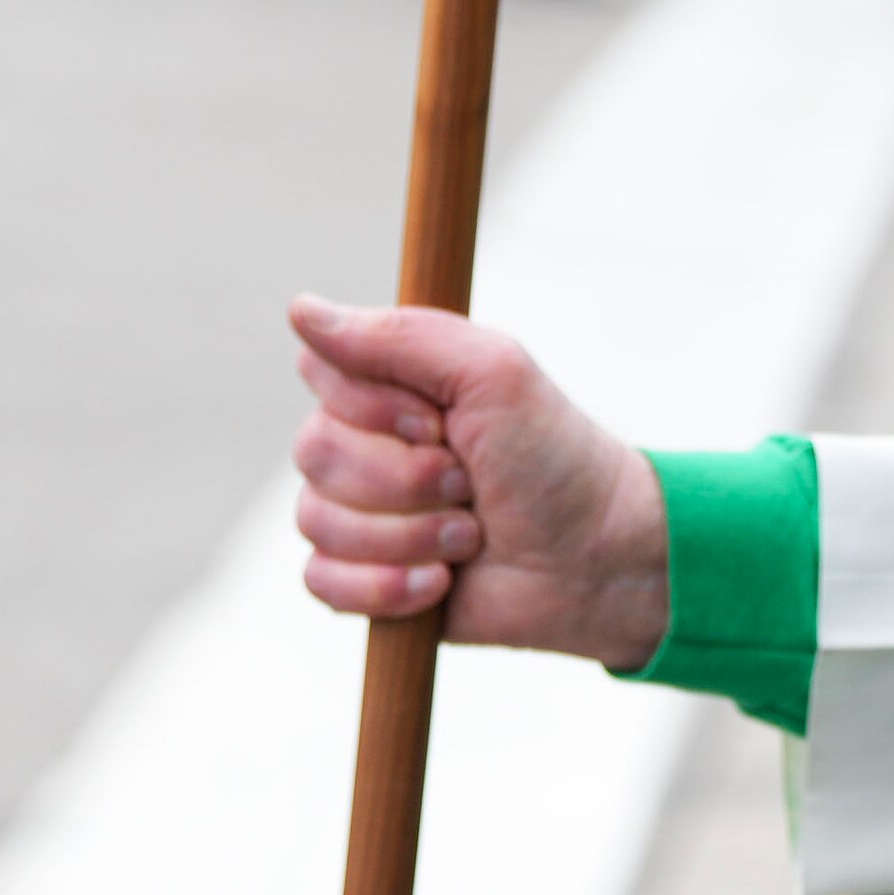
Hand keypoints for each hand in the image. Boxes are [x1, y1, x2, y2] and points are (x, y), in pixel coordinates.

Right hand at [285, 295, 669, 667]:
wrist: (595, 559)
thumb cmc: (553, 456)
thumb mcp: (492, 372)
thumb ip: (397, 336)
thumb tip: (299, 308)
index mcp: (391, 384)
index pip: (320, 374)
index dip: (378, 409)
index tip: (442, 421)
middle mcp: (365, 442)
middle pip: (315, 453)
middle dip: (404, 479)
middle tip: (468, 482)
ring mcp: (361, 511)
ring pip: (316, 521)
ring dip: (408, 535)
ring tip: (468, 536)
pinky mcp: (363, 577)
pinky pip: (320, 581)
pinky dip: (386, 585)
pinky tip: (439, 582)